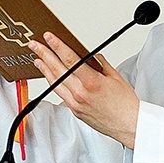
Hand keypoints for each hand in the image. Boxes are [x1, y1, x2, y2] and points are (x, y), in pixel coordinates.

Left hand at [29, 32, 138, 148]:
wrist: (129, 124)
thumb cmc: (125, 104)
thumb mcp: (115, 76)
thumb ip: (100, 64)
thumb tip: (90, 56)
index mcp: (92, 82)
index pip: (70, 59)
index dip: (57, 46)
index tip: (49, 38)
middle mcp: (81, 93)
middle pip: (58, 70)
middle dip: (44, 54)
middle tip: (35, 45)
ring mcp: (76, 103)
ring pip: (55, 83)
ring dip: (45, 69)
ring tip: (37, 59)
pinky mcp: (75, 111)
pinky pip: (61, 94)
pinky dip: (54, 83)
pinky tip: (51, 77)